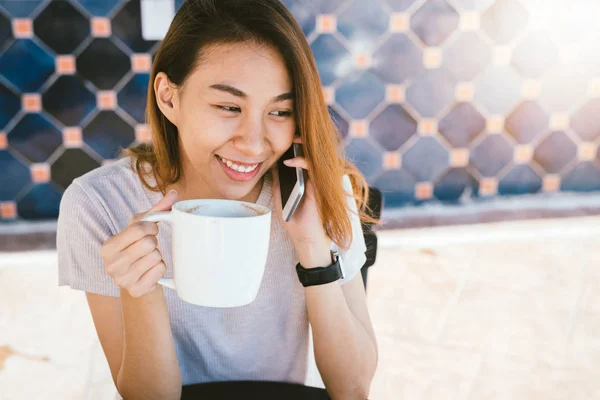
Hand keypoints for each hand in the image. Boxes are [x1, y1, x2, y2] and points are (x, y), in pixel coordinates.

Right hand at [100, 190, 177, 296]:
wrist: (137, 278)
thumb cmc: (137, 246)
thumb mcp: (141, 227)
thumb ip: (157, 210)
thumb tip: (174, 194)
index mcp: (107, 247)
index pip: (138, 229)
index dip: (151, 228)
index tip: (150, 231)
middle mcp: (111, 265)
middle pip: (149, 244)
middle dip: (154, 243)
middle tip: (148, 247)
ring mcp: (122, 280)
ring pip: (156, 257)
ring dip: (158, 256)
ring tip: (148, 259)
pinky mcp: (136, 291)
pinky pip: (160, 271)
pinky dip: (160, 269)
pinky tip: (151, 271)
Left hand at [272, 138, 330, 265]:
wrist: (303, 236)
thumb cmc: (294, 218)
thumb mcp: (280, 195)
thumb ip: (279, 180)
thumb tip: (271, 165)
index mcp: (308, 177)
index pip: (307, 155)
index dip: (300, 145)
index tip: (288, 138)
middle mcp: (316, 178)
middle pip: (315, 152)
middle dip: (305, 141)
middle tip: (293, 133)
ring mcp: (319, 182)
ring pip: (317, 157)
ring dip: (305, 147)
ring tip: (292, 141)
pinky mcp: (320, 188)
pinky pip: (315, 169)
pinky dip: (303, 163)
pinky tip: (290, 162)